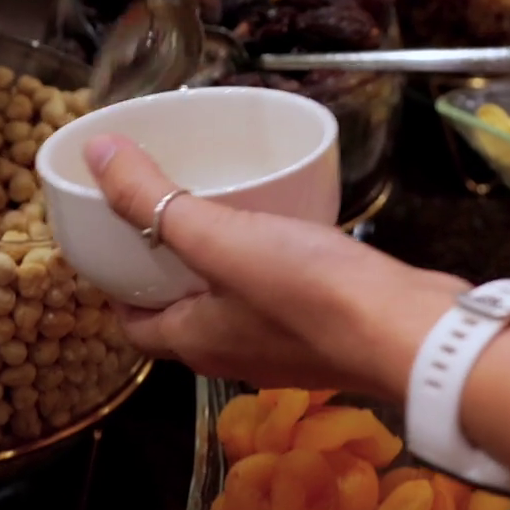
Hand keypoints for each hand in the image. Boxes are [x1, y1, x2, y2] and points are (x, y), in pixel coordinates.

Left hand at [83, 134, 465, 398]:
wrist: (412, 334)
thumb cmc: (310, 294)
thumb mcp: (221, 238)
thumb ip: (157, 200)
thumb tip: (97, 156)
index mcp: (195, 341)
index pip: (133, 325)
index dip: (116, 286)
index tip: (112, 241)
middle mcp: (232, 354)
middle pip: (181, 314)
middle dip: (166, 270)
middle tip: (163, 213)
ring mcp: (282, 349)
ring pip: (231, 306)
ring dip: (218, 268)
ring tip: (221, 212)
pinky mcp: (325, 334)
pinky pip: (279, 299)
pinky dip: (267, 267)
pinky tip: (286, 229)